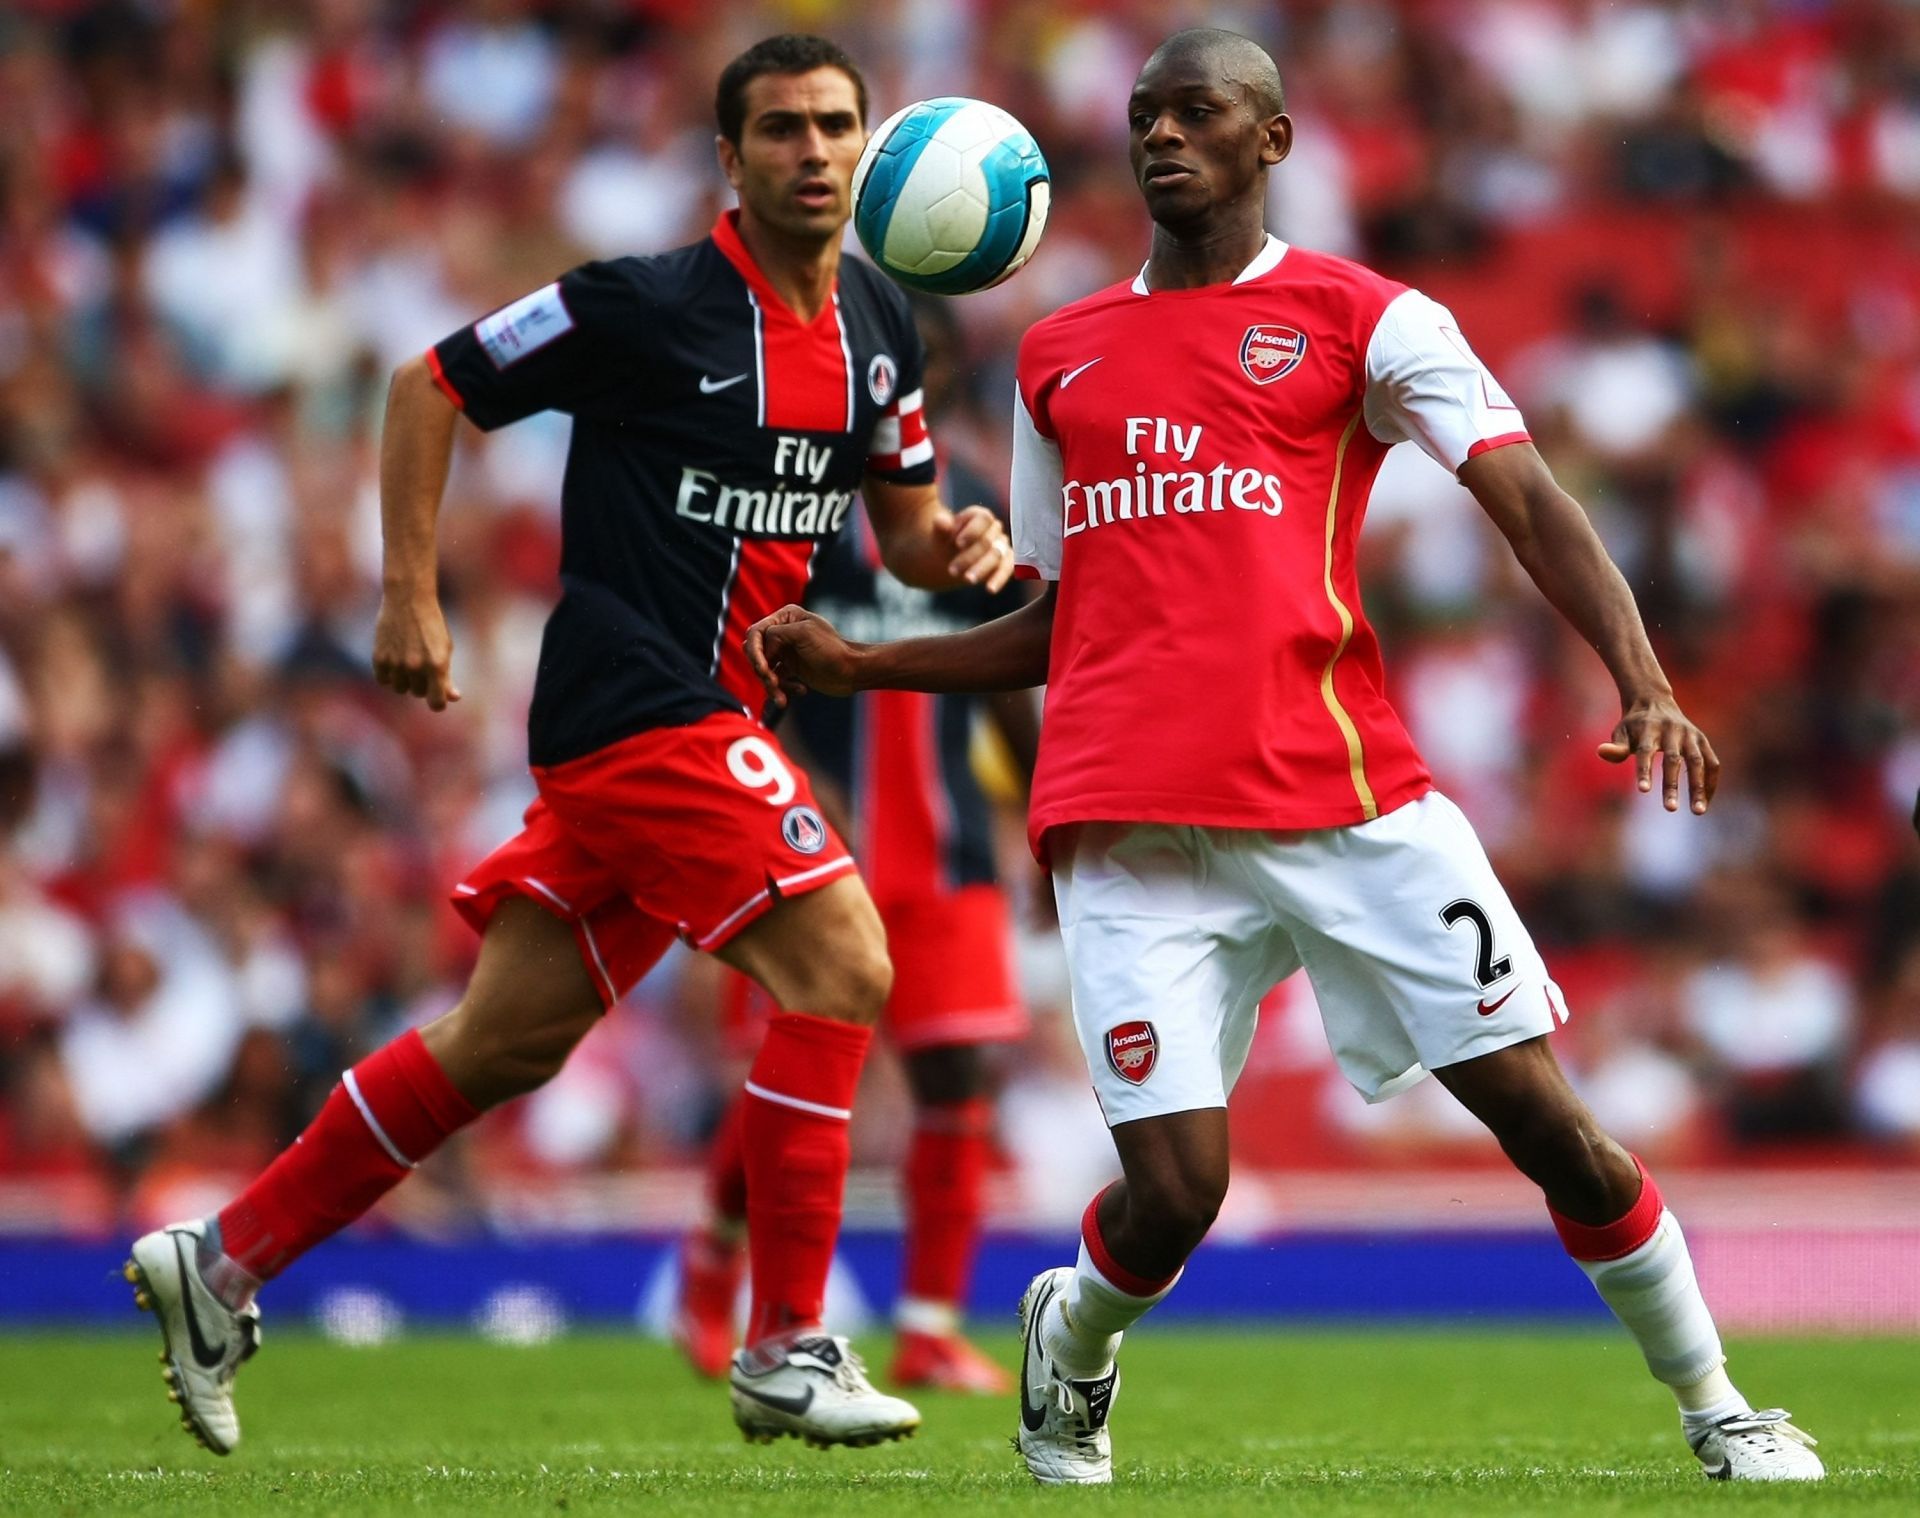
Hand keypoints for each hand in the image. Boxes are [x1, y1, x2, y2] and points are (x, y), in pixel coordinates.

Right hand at [372, 590, 460, 710]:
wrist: (408, 599)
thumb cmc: (431, 625)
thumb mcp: (444, 649)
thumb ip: (447, 676)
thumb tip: (453, 698)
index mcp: (437, 665)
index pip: (436, 703)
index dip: (438, 702)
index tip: (437, 696)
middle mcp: (416, 667)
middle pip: (418, 693)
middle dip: (422, 683)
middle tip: (423, 664)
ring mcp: (396, 663)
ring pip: (400, 689)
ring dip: (405, 680)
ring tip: (408, 660)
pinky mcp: (379, 658)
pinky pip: (384, 681)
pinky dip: (389, 675)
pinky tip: (395, 659)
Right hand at [744, 605, 860, 709]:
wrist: (853, 671)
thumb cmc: (832, 650)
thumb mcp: (803, 634)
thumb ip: (776, 634)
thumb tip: (762, 649)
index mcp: (786, 617)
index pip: (755, 633)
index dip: (756, 653)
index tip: (764, 670)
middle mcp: (784, 632)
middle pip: (755, 652)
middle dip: (761, 670)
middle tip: (773, 684)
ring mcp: (787, 650)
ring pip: (763, 670)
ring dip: (771, 685)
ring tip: (782, 698)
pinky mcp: (792, 668)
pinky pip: (775, 680)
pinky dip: (782, 689)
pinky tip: (801, 691)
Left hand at [944, 503, 1016, 591]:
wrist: (949, 558)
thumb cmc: (945, 542)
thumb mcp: (939, 534)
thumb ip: (941, 527)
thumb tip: (940, 521)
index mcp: (979, 516)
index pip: (983, 519)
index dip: (972, 531)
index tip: (958, 543)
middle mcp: (994, 529)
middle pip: (987, 541)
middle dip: (969, 556)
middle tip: (951, 571)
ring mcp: (1002, 545)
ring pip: (997, 556)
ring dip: (982, 569)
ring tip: (967, 580)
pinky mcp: (1006, 561)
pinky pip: (1007, 569)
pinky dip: (999, 579)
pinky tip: (990, 589)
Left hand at [1598, 692, 1718, 812]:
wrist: (1655, 702)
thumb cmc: (1634, 725)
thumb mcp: (1621, 732)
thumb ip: (1616, 747)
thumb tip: (1601, 752)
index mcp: (1649, 728)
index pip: (1645, 752)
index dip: (1644, 771)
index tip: (1643, 791)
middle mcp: (1673, 731)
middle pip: (1673, 760)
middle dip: (1672, 785)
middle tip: (1670, 809)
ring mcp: (1690, 735)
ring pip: (1698, 762)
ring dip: (1699, 787)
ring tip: (1698, 812)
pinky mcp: (1703, 740)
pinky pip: (1712, 763)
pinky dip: (1710, 782)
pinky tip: (1705, 801)